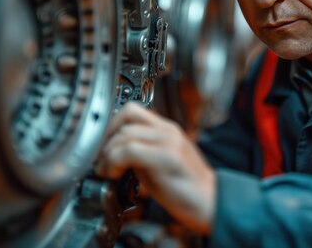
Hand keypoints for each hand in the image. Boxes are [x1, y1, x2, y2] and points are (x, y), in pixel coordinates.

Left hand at [95, 102, 215, 234]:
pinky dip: (114, 162)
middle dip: (105, 140)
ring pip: (125, 134)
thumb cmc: (185, 187)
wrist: (210, 202)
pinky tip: (114, 175)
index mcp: (166, 129)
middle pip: (126, 117)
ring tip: (106, 170)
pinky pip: (131, 150)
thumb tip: (113, 152)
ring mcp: (169, 142)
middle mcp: (168, 131)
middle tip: (100, 159)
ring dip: (108, 154)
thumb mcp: (158, 162)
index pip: (132, 110)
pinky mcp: (168, 157)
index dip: (111, 125)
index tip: (102, 144)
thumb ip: (140, 151)